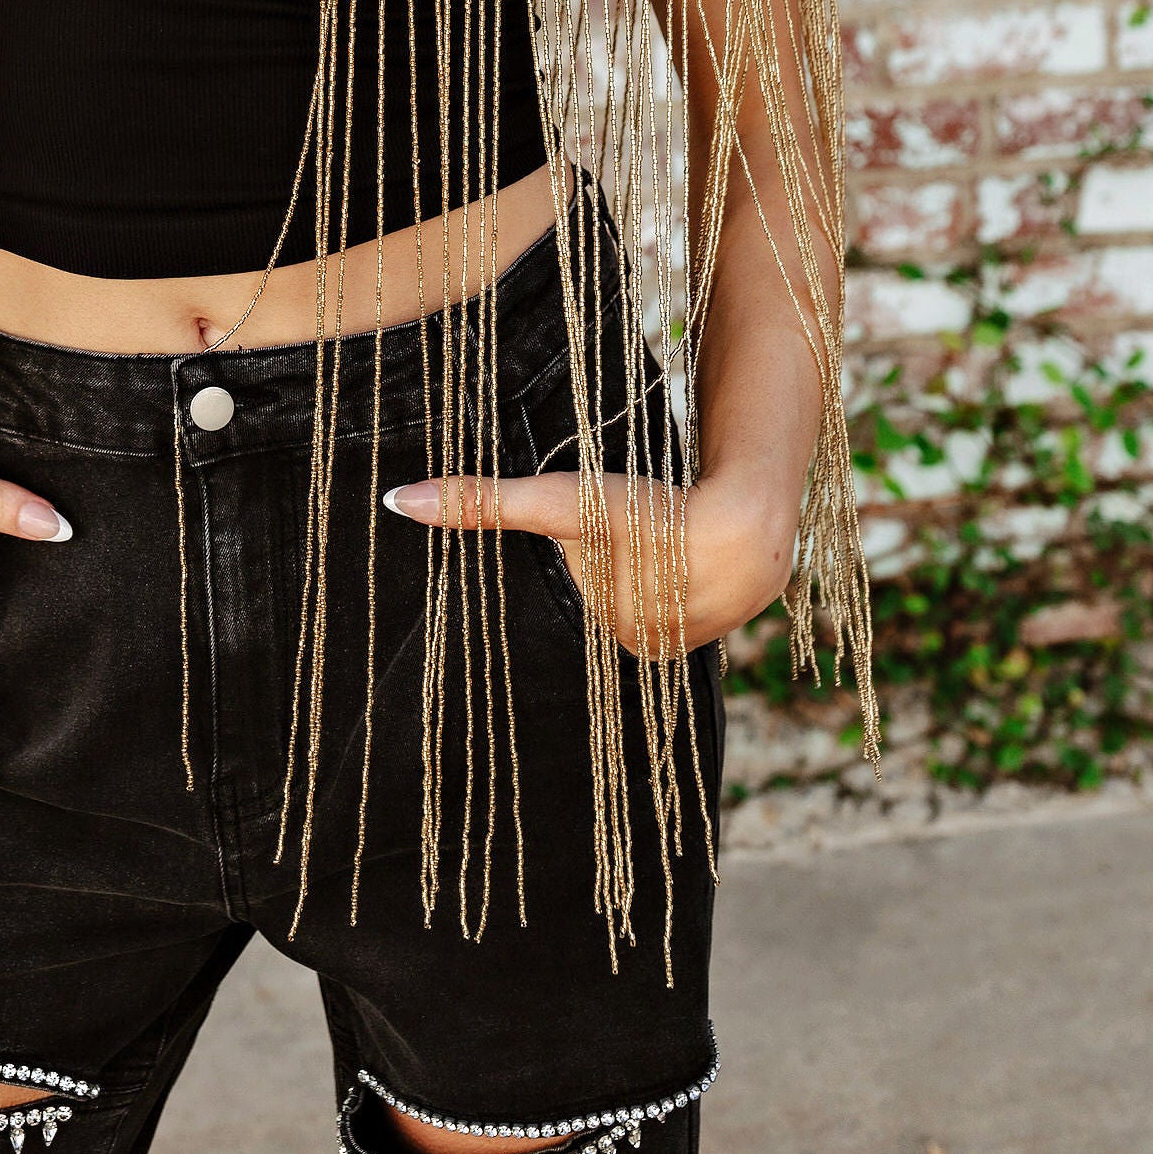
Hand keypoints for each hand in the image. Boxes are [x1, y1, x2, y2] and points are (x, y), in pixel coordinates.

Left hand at [383, 465, 794, 655]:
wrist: (755, 526)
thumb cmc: (653, 516)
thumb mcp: (563, 503)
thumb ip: (483, 503)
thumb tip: (397, 502)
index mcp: (606, 637)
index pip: (573, 590)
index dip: (580, 557)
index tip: (594, 539)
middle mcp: (645, 651)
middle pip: (607, 591)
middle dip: (611, 560)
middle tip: (634, 533)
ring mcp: (690, 640)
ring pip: (646, 588)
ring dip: (648, 563)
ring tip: (662, 541)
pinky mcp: (725, 620)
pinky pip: (682, 590)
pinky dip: (679, 570)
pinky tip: (688, 553)